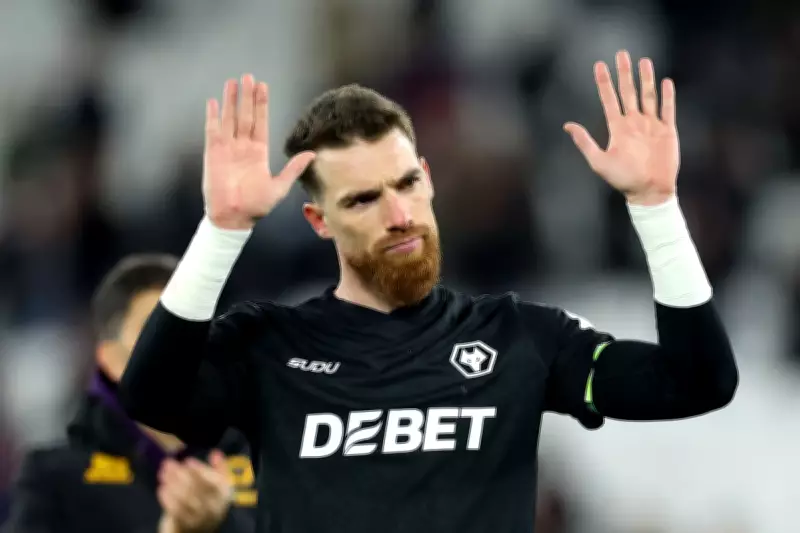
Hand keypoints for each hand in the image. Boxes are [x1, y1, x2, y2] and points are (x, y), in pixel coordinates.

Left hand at [157, 450, 232, 532]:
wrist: (197, 531)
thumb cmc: (207, 503)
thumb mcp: (219, 486)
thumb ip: (220, 469)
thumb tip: (215, 453)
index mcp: (224, 495)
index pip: (213, 482)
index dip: (200, 470)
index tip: (187, 461)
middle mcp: (214, 508)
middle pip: (197, 489)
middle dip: (181, 473)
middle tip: (168, 463)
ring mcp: (199, 518)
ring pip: (185, 499)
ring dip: (172, 484)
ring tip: (162, 473)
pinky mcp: (185, 526)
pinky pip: (176, 511)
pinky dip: (168, 499)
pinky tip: (161, 488)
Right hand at [203, 75, 315, 229]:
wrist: (234, 217)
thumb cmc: (256, 206)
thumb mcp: (280, 187)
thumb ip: (293, 169)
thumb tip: (312, 154)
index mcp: (259, 152)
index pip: (261, 123)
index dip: (261, 105)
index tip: (263, 87)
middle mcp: (243, 147)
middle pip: (245, 116)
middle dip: (247, 97)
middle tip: (249, 77)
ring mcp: (227, 148)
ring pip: (229, 119)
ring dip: (231, 100)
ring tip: (233, 82)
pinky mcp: (213, 153)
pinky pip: (213, 131)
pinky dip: (213, 116)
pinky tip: (214, 102)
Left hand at [564, 50, 678, 205]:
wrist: (648, 191)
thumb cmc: (622, 180)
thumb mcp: (599, 161)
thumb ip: (584, 142)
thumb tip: (567, 125)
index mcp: (617, 128)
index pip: (609, 99)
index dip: (604, 82)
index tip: (599, 65)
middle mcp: (633, 123)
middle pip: (628, 92)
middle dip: (624, 73)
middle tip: (621, 53)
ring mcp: (651, 126)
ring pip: (648, 96)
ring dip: (646, 79)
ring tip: (643, 61)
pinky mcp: (667, 131)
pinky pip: (668, 109)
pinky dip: (667, 96)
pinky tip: (665, 82)